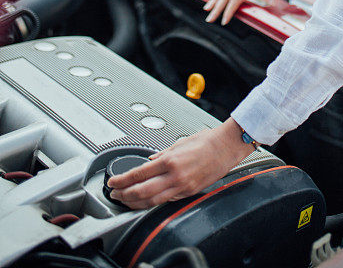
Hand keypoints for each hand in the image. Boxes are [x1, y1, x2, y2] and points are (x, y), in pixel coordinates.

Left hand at [106, 118, 253, 208]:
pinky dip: (153, 203)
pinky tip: (146, 201)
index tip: (113, 182)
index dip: (122, 180)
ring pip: (152, 201)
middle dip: (124, 194)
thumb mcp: (180, 143)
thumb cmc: (207, 141)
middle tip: (114, 193)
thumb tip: (150, 160)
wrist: (226, 147)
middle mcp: (175, 176)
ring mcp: (182, 186)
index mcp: (170, 161)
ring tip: (126, 201)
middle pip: (142, 191)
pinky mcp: (189, 192)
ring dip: (135, 203)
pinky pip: (166, 201)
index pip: (139, 174)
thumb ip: (163, 154)